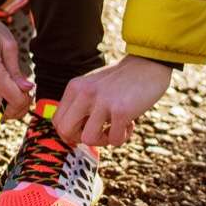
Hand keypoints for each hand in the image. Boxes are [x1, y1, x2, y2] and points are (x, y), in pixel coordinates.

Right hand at [0, 1, 33, 123]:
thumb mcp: (8, 44)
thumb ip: (17, 70)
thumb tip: (27, 89)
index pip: (15, 100)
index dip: (27, 97)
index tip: (29, 85)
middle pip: (6, 112)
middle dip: (20, 106)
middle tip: (23, 90)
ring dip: (8, 111)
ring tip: (12, 95)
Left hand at [52, 56, 173, 146]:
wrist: (148, 65)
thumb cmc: (121, 80)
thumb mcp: (92, 86)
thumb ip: (80, 104)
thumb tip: (71, 134)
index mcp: (75, 88)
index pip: (57, 121)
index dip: (70, 133)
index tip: (86, 131)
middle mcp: (84, 94)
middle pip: (65, 131)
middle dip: (81, 139)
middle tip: (98, 132)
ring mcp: (102, 102)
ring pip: (88, 139)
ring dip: (103, 140)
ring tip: (115, 128)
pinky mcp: (121, 110)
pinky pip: (114, 140)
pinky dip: (123, 137)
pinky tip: (130, 123)